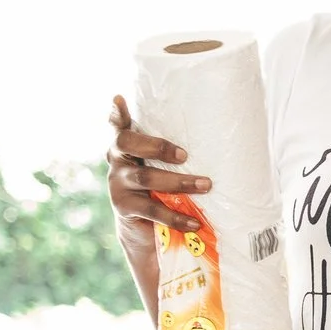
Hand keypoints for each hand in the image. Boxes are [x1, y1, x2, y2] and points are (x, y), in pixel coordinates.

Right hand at [104, 94, 209, 250]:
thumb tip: (213, 134)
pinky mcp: (124, 207)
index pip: (118, 125)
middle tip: (185, 155)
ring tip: (206, 185)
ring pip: (146, 177)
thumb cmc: (161, 188)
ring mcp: (118, 183)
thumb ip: (171, 151)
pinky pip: (152, 210)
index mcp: (126, 145)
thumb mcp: (163, 166)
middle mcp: (117, 160)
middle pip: (127, 143)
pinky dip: (175, 216)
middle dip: (158, 147)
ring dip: (178, 181)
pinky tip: (194, 222)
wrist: (143, 230)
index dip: (117, 113)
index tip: (119, 99)